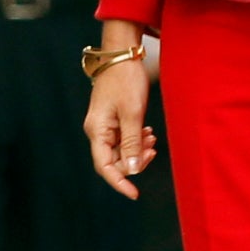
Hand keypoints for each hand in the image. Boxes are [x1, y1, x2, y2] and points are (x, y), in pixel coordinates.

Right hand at [83, 24, 156, 198]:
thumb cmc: (125, 81)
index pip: (105, 167)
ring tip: (151, 138)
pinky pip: (124, 140)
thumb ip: (131, 143)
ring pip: (121, 151)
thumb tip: (131, 169)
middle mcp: (97, 131)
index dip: (119, 182)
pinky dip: (137, 141)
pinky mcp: (112, 121)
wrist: (122, 56)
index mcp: (97, 131)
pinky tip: (147, 132)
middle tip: (152, 150)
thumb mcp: (132, 113)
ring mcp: (104, 126)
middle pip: (114, 161)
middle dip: (134, 161)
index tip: (134, 194)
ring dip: (137, 150)